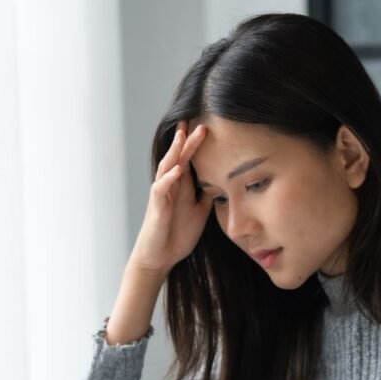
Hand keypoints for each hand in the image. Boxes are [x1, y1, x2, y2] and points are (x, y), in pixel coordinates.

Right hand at [128, 119, 215, 277]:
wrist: (159, 258)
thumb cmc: (177, 235)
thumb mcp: (199, 212)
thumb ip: (207, 196)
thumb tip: (223, 181)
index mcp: (181, 187)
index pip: (188, 159)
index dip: (195, 143)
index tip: (205, 125)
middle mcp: (170, 187)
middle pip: (178, 158)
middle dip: (187, 140)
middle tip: (199, 122)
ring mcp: (162, 196)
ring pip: (167, 168)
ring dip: (175, 152)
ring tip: (183, 135)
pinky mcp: (157, 209)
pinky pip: (161, 190)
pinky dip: (169, 179)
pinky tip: (178, 170)